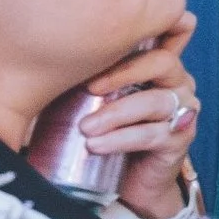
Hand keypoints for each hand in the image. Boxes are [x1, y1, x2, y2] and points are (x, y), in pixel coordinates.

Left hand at [76, 13, 200, 218]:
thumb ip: (81, 79)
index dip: (132, 40)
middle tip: (89, 88)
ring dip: (116, 113)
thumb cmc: (106, 132)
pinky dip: (121, 138)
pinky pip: (153, 134)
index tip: (90, 54)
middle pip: (163, 62)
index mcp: (156, 66)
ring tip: (86, 128)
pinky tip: (96, 146)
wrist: (127, 182)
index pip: (158, 36)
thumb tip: (36, 60)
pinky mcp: (179, 139)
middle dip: (124, 72)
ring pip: (156, 101)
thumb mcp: (90, 100)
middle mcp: (177, 83)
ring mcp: (182, 111)